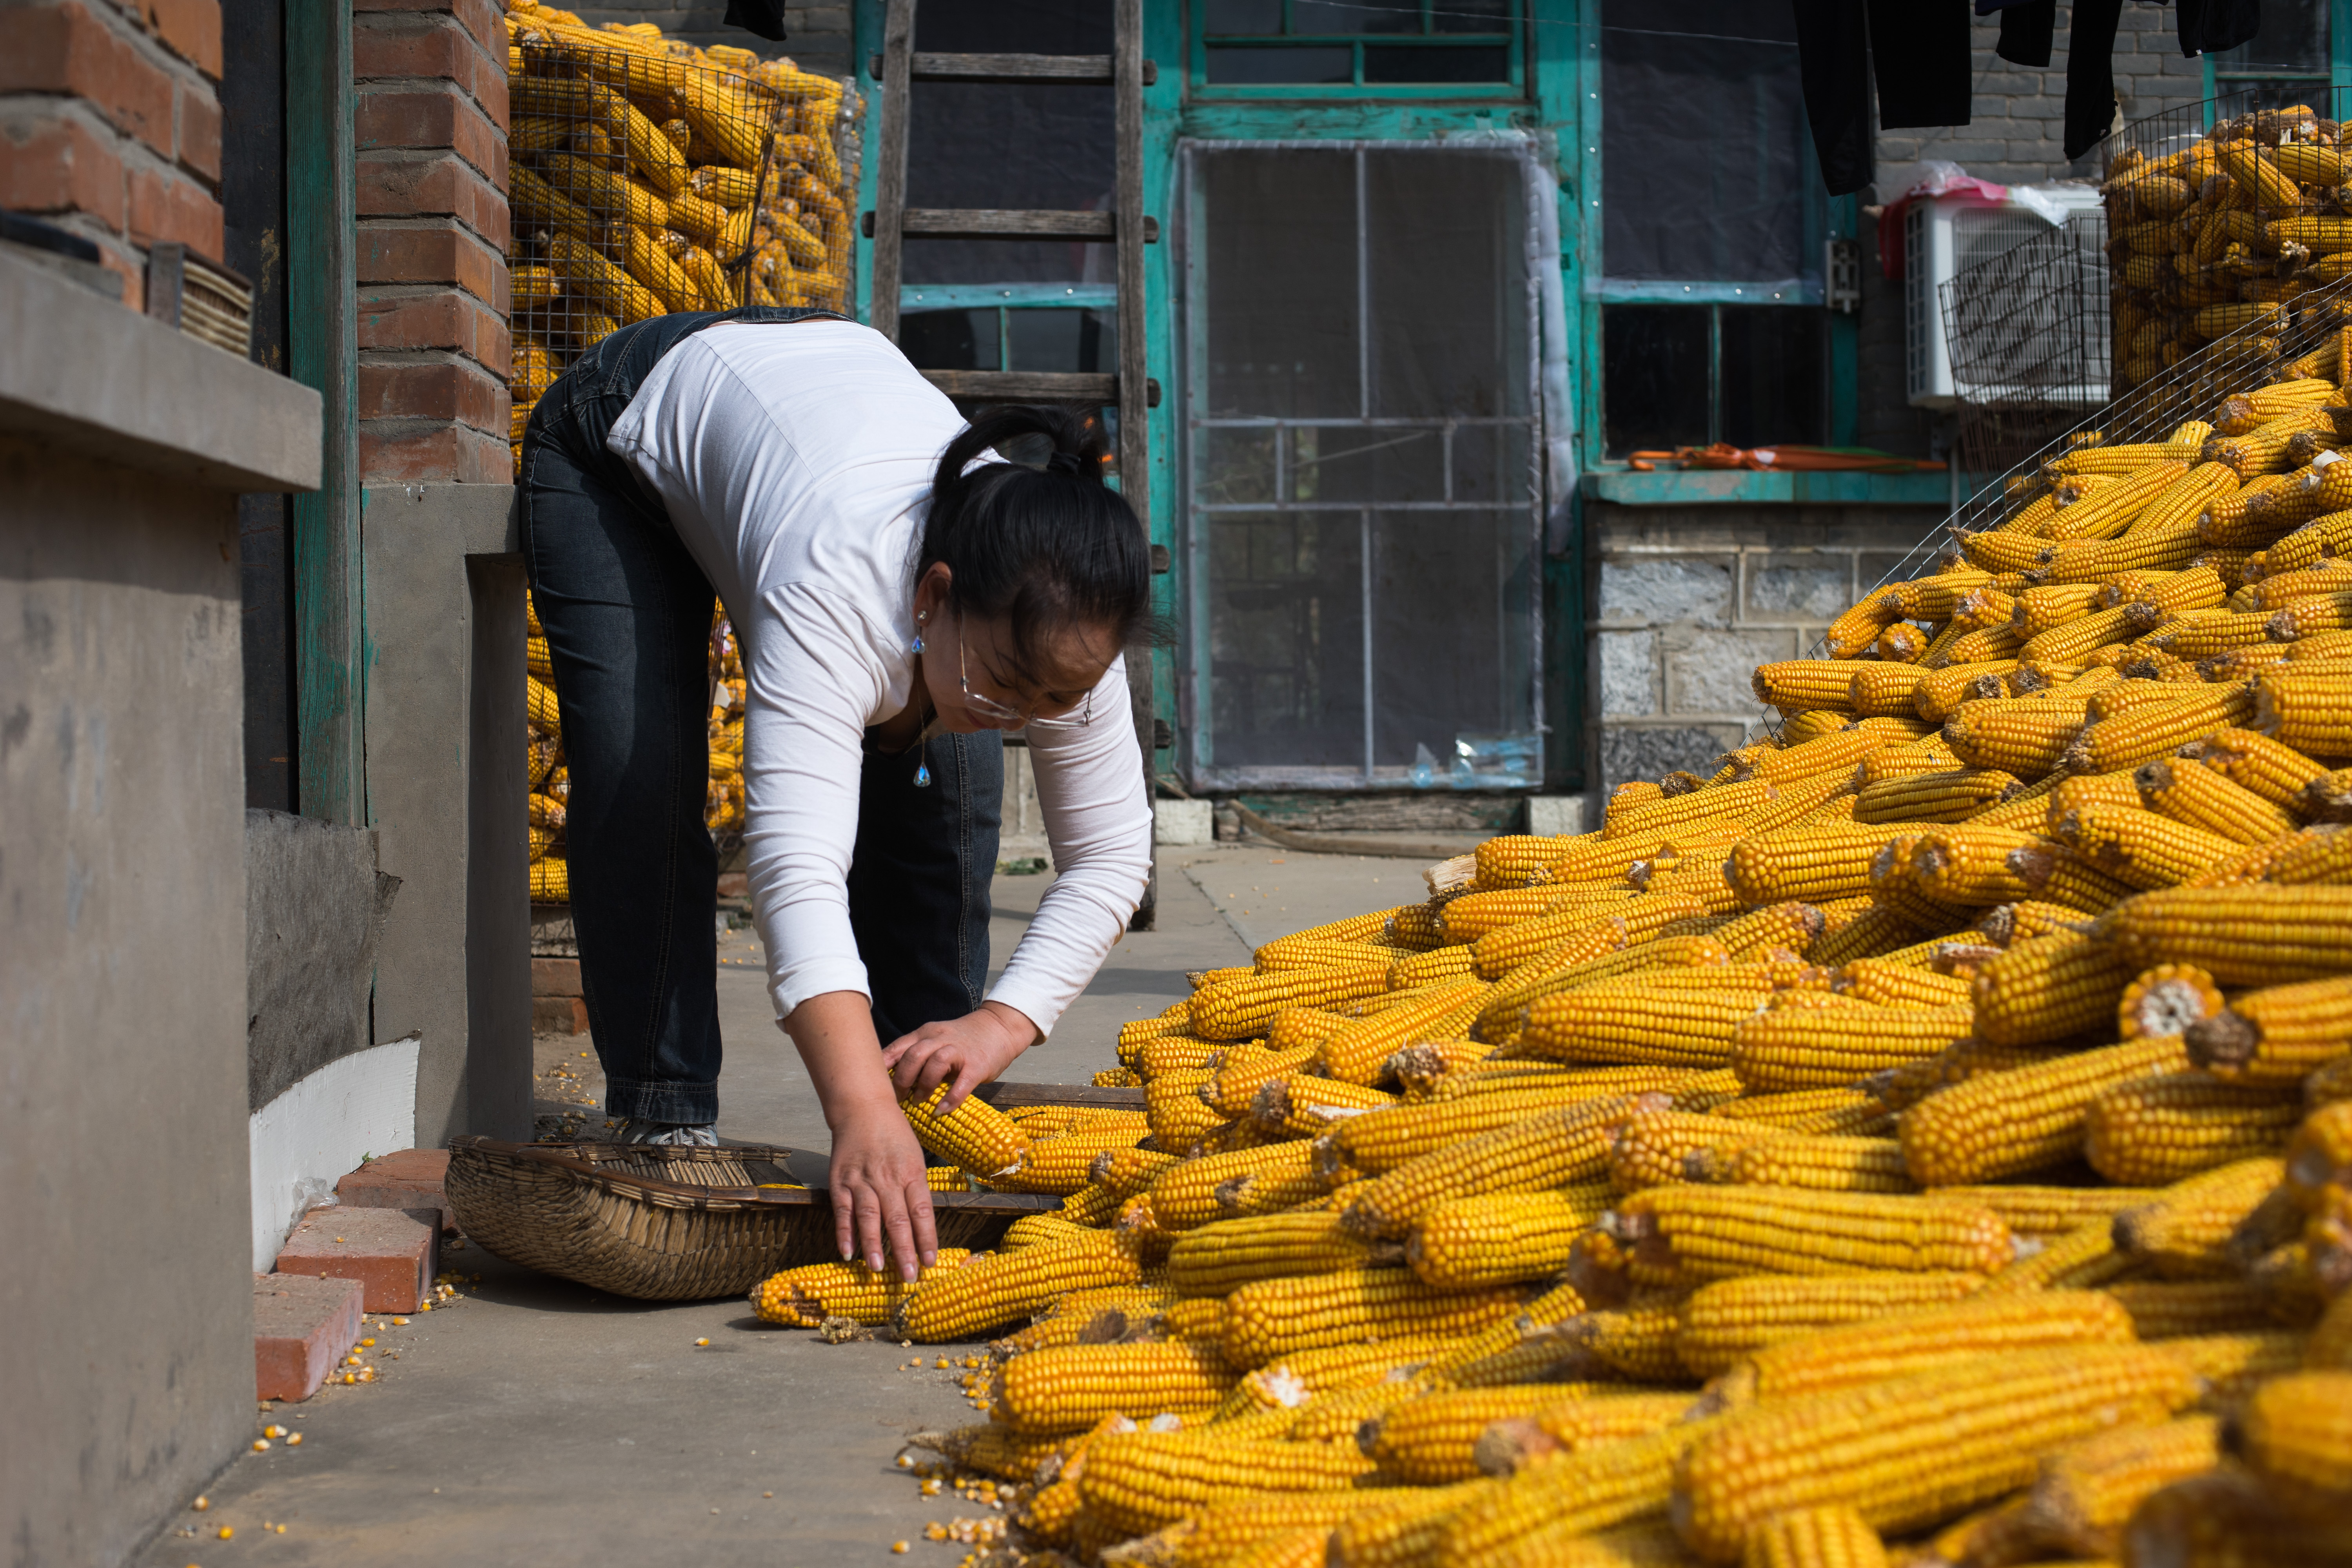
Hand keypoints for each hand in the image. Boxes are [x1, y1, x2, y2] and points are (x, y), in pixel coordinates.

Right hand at [823, 1100, 936, 1279]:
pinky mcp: (840, 1181)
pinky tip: (847, 1253)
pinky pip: (843, 1211)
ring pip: (869, 1217)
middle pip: (897, 1219)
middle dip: (904, 1250)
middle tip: (908, 1276)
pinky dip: (844, 1233)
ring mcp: (862, 1180)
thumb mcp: (915, 1158)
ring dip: (873, 1245)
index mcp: (911, 1173)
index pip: (921, 1212)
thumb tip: (921, 1226)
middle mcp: (887, 1178)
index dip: (926, 1239)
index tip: (930, 1263)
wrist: (862, 1109)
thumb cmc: (895, 1136)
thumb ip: (917, 1190)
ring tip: (878, 1269)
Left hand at [881, 1001, 1037, 1112]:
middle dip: (902, 1079)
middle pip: (913, 1055)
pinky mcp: (977, 1064)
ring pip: (935, 1062)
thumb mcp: (936, 1039)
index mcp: (925, 1033)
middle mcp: (940, 1039)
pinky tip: (941, 1110)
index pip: (898, 1047)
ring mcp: (959, 1050)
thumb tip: (891, 1080)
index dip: (883, 1067)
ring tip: (918, 1102)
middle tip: (897, 1099)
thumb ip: (918, 1053)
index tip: (871, 1085)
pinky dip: (950, 1098)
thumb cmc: (963, 1040)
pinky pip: (962, 1082)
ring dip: (924, 1085)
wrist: (999, 1027)